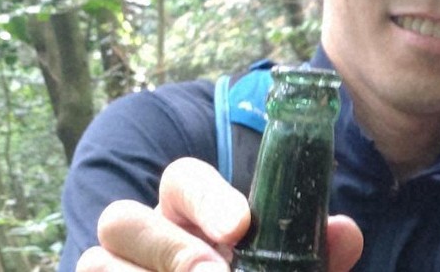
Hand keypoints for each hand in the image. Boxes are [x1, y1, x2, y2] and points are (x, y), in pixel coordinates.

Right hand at [76, 157, 362, 270]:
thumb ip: (316, 253)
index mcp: (186, 211)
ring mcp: (109, 269)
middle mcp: (139, 235)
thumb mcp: (288, 269)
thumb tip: (345, 232)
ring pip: (95, 263)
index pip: (182, 178)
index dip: (207, 198)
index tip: (241, 226)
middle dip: (168, 247)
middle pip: (121, 218)